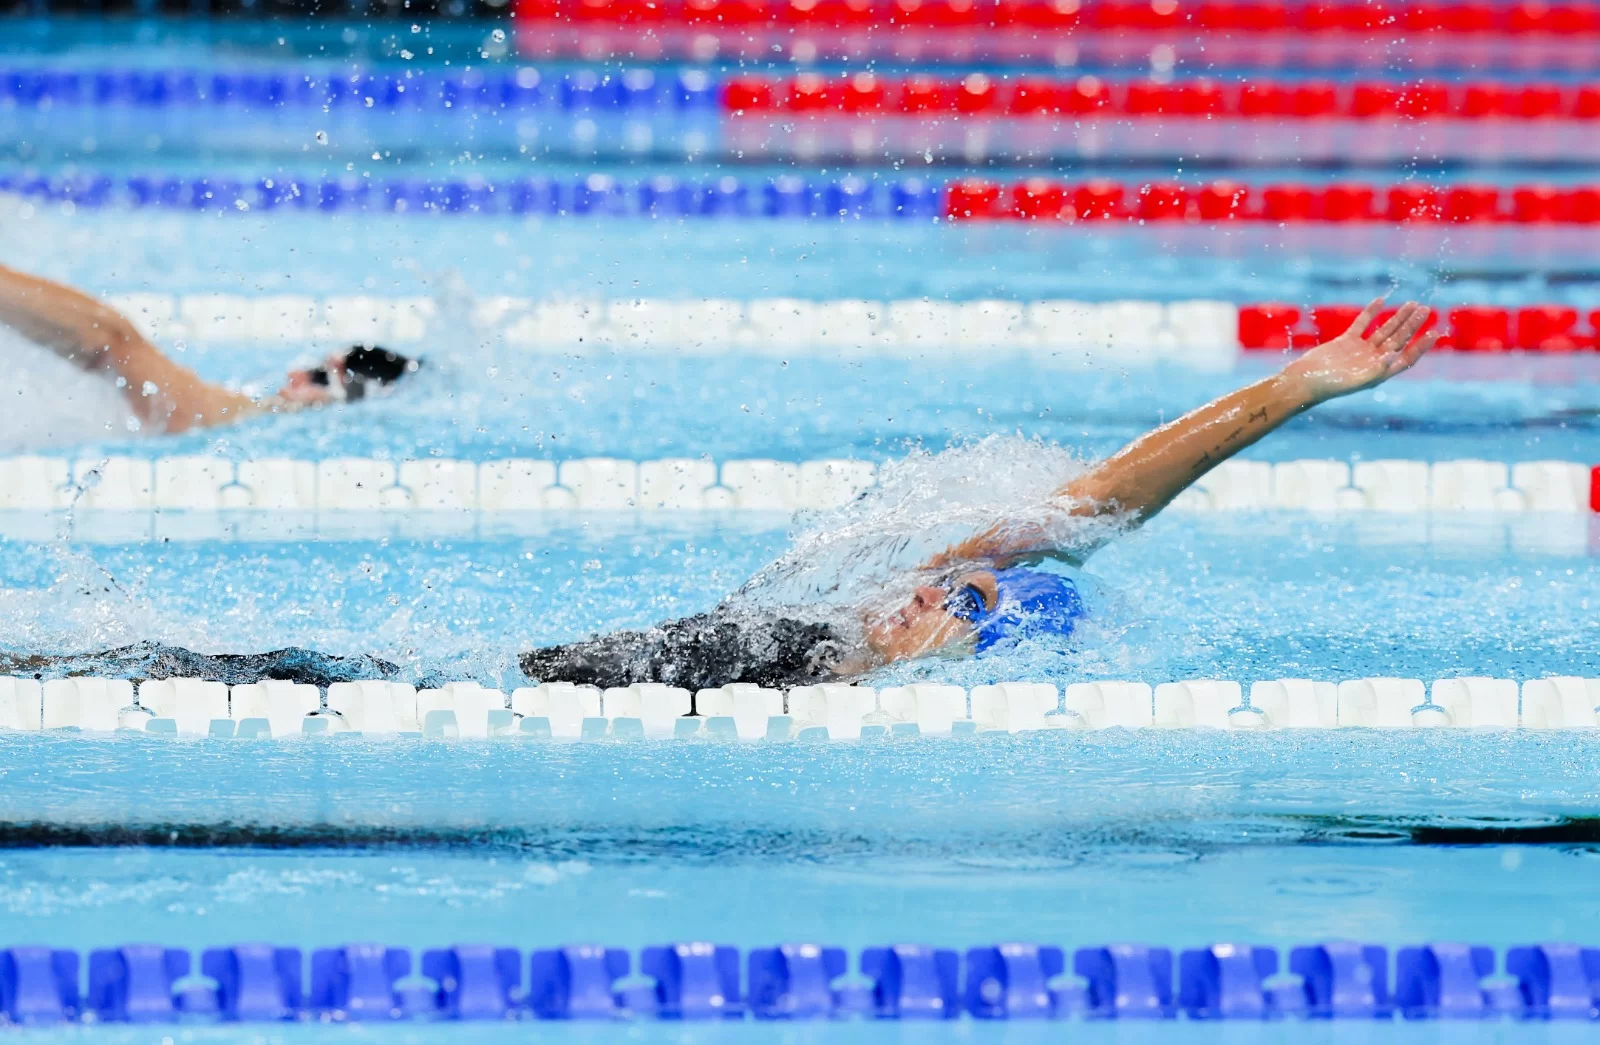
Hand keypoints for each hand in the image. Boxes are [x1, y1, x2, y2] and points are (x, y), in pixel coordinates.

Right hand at [1282, 299, 1439, 401]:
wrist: (1302, 380)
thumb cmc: (1327, 386)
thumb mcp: (1354, 380)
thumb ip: (1375, 370)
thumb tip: (1394, 356)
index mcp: (1379, 373)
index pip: (1407, 357)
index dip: (1421, 346)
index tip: (1434, 332)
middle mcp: (1373, 361)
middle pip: (1399, 340)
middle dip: (1413, 325)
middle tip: (1426, 309)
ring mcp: (1359, 350)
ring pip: (1384, 330)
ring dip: (1398, 317)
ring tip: (1412, 304)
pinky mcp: (1345, 341)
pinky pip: (1362, 324)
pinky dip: (1371, 312)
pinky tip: (1381, 301)